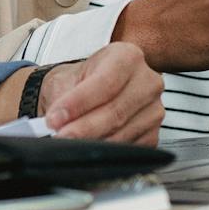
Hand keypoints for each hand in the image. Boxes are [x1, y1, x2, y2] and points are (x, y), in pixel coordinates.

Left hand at [38, 43, 162, 144]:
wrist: (89, 92)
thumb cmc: (79, 82)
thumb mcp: (66, 80)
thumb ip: (63, 98)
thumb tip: (57, 121)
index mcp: (127, 57)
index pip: (105, 82)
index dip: (78, 103)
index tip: (54, 118)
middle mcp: (147, 81)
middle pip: (115, 111)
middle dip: (83, 128)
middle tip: (59, 136)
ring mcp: (154, 109)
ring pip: (121, 133)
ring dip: (92, 143)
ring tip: (68, 144)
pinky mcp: (153, 134)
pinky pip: (129, 148)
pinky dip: (105, 152)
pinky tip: (88, 149)